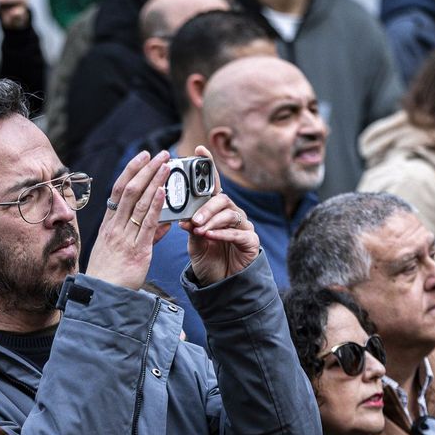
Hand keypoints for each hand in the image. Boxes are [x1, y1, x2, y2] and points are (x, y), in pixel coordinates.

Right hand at [83, 150, 171, 290]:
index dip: (131, 170)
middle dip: (146, 169)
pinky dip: (155, 206)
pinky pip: (146, 224)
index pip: (118, 190)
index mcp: (109, 225)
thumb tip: (163, 223)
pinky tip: (163, 191)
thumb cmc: (111, 275)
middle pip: (129, 190)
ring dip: (154, 181)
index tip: (143, 156)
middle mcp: (115, 227)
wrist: (103, 297)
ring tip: (167, 165)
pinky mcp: (137, 251)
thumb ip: (145, 235)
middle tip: (161, 154)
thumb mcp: (121, 251)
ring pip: (138, 202)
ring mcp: (124, 237)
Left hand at [184, 150, 259, 284]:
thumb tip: (183, 217)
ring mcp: (243, 225)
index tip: (199, 150)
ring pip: (230, 214)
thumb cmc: (207, 259)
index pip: (212, 184)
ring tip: (199, 230)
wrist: (221, 284)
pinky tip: (211, 236)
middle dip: (206, 207)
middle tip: (194, 219)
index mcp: (216, 209)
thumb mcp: (195, 242)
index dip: (207, 166)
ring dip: (212, 221)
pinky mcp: (251, 240)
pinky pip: (238, 232)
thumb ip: (191, 227)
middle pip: (222, 200)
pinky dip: (223, 234)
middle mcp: (231, 213)